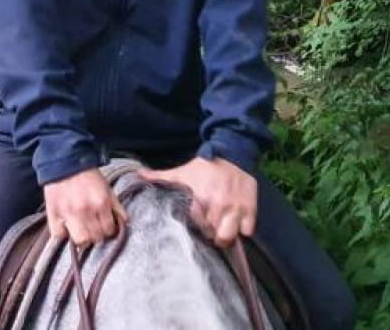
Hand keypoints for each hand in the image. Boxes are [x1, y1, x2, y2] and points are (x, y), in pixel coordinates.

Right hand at [42, 168, 126, 247]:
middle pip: (96, 238)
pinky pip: (59, 235)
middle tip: (93, 227)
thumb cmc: (87, 173)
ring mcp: (68, 213)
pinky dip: (63, 234)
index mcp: (101, 203)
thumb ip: (116, 205)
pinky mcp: (53, 212)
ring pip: (80, 240)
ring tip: (81, 229)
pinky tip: (67, 227)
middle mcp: (85, 210)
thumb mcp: (106, 187)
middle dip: (96, 234)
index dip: (108, 230)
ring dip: (82, 238)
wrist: (65, 159)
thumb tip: (125, 222)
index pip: (109, 230)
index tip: (104, 226)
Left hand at [138, 157, 256, 247]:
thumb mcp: (182, 172)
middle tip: (209, 231)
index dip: (196, 229)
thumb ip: (160, 177)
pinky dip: (243, 229)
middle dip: (212, 236)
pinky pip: (248, 230)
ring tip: (221, 229)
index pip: (198, 226)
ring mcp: (237, 208)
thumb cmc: (205, 167)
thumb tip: (138, 175)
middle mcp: (219, 205)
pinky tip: (235, 223)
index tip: (196, 226)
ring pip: (231, 236)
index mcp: (201, 198)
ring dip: (226, 235)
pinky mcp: (251, 208)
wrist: (233, 153)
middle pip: (215, 236)